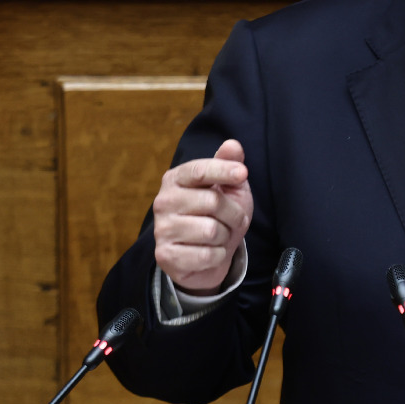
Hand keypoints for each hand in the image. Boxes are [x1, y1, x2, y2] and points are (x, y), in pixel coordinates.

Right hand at [152, 139, 253, 293]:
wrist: (207, 258)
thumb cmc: (219, 216)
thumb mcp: (229, 188)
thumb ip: (228, 164)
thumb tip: (233, 145)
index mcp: (176, 179)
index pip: (199, 170)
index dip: (223, 171)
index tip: (243, 173)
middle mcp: (163, 201)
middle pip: (212, 202)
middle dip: (234, 214)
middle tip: (234, 220)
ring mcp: (162, 229)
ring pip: (212, 231)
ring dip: (226, 237)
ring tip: (220, 237)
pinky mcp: (165, 256)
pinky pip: (207, 255)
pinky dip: (218, 256)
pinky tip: (210, 253)